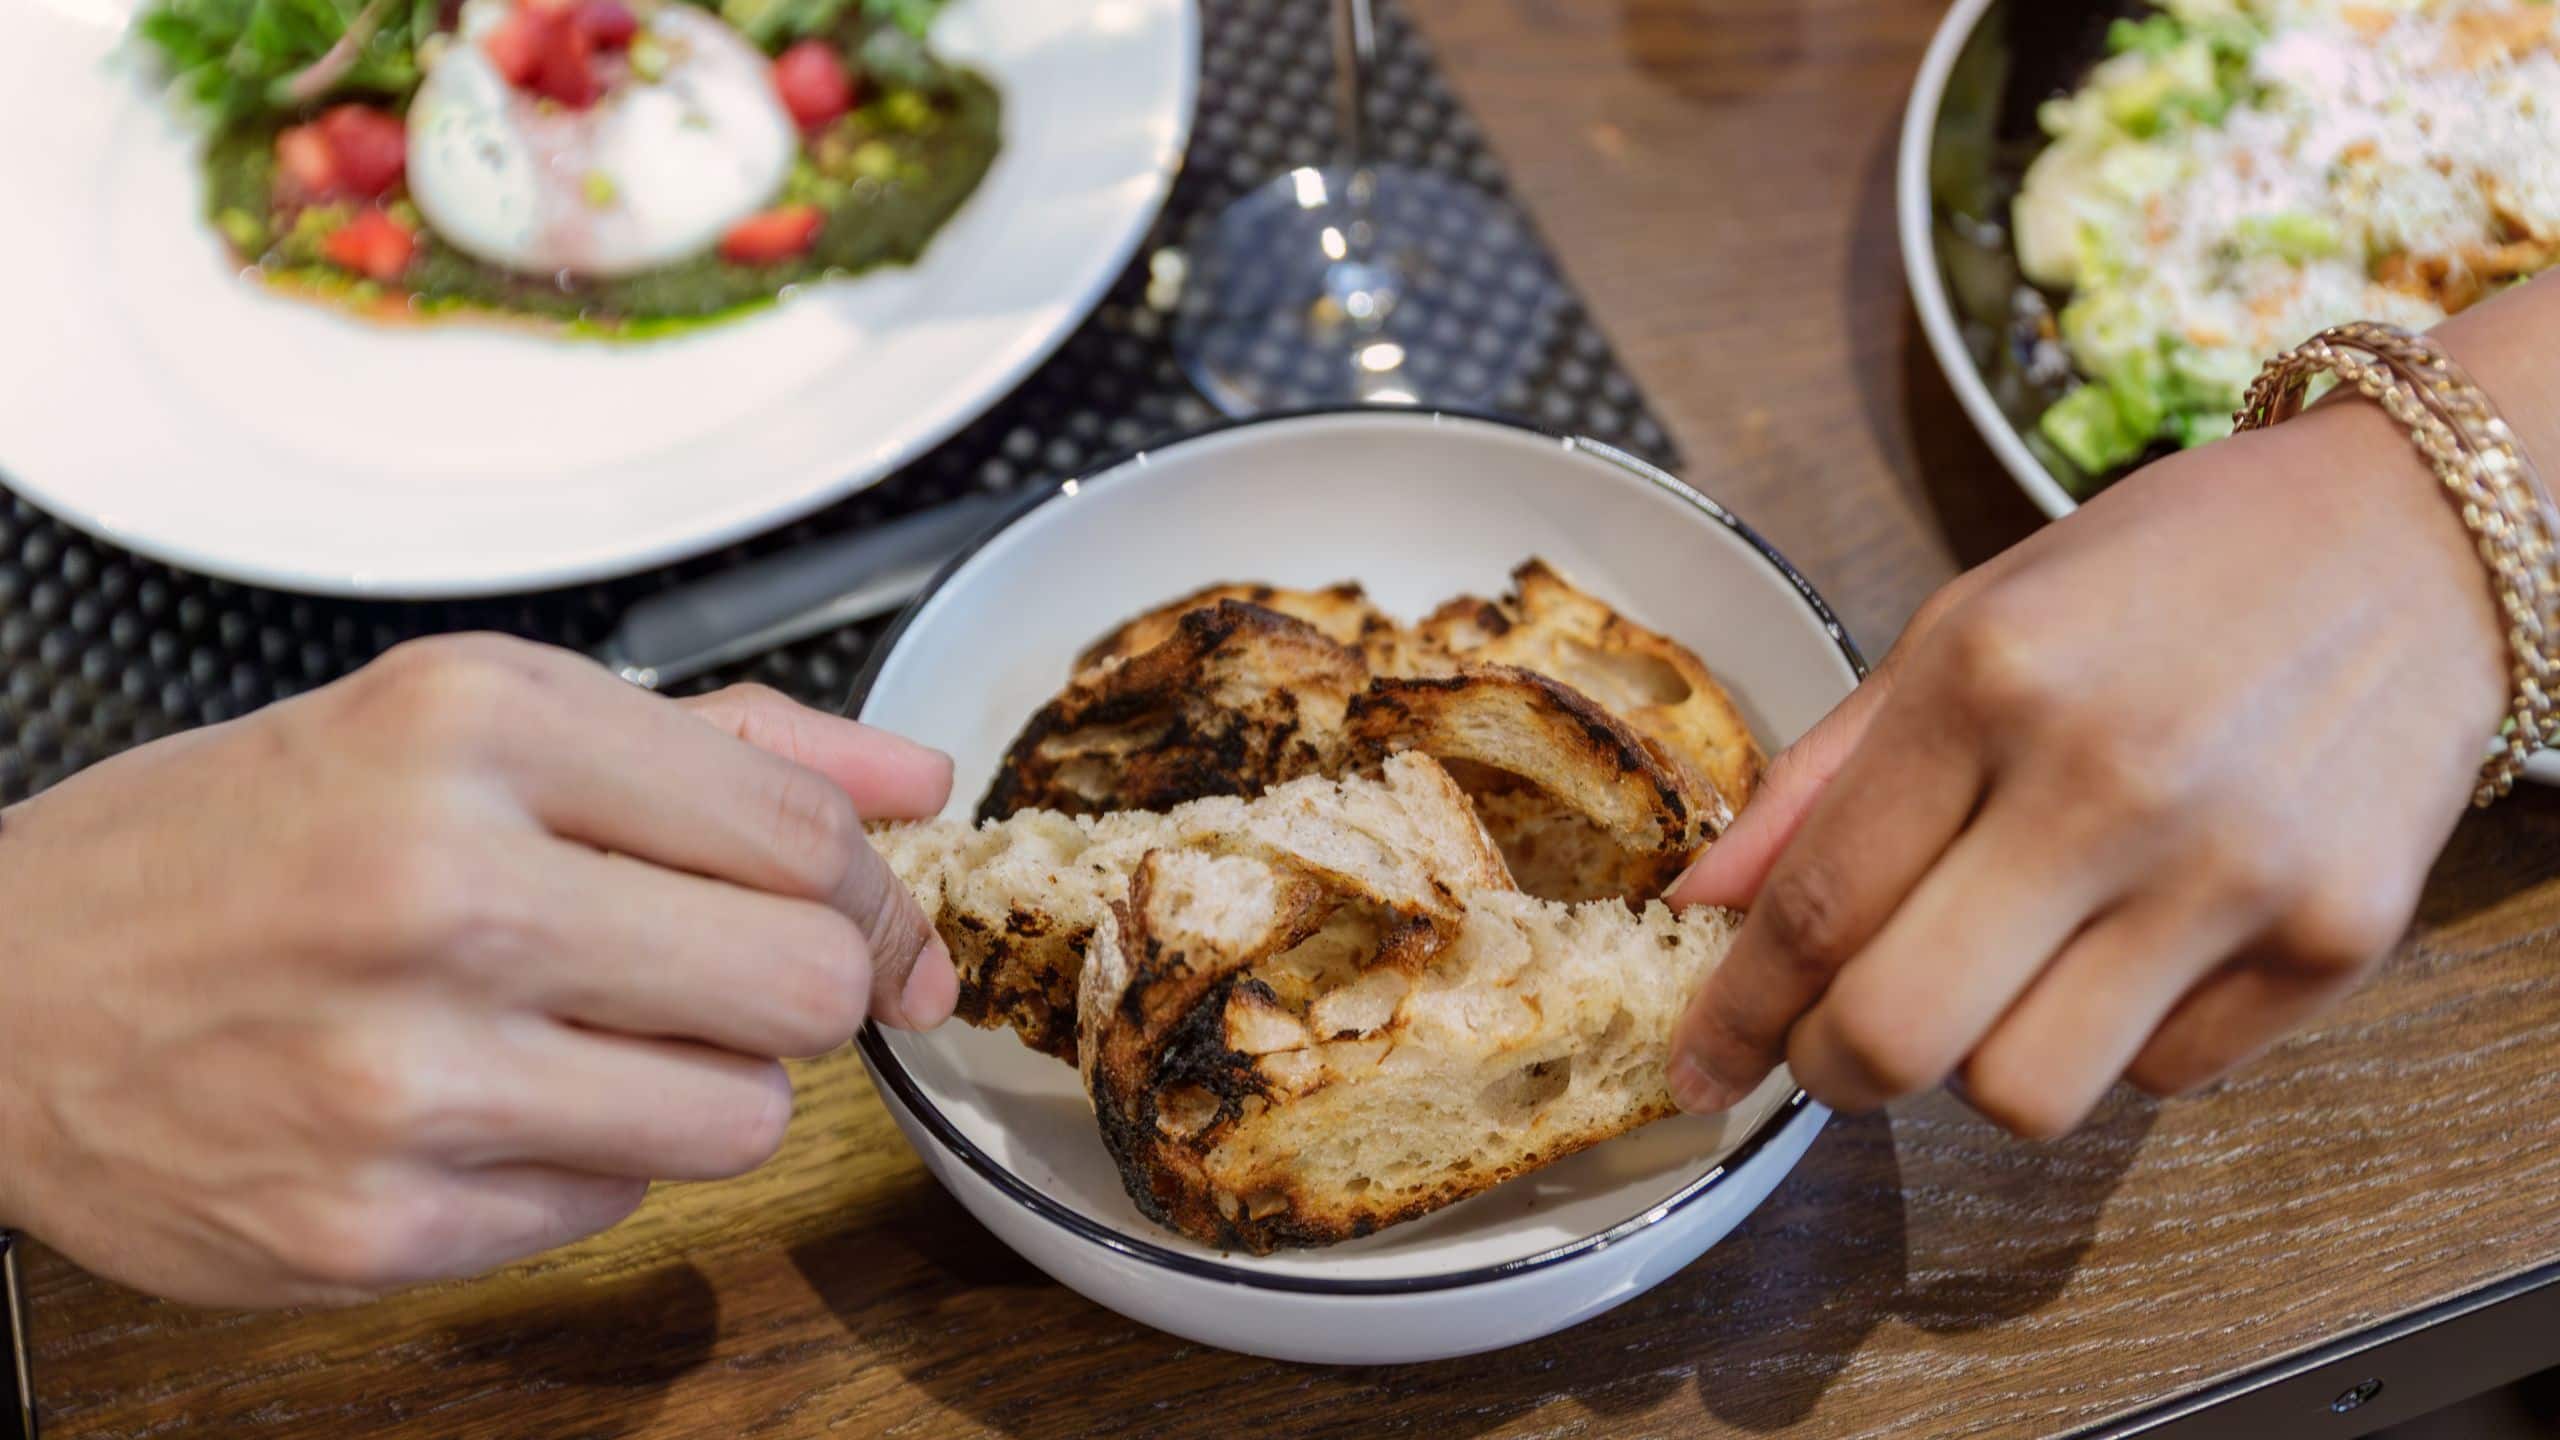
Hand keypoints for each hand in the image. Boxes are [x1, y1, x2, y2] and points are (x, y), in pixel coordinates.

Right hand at [0, 635, 953, 1305]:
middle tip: (723, 969)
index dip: (870, 891)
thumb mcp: (467, 724)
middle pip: (805, 986)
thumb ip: (724, 745)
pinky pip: (619, 1202)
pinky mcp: (378, 1225)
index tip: (866, 914)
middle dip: (801, 988)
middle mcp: (442, 888)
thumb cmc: (243, 841)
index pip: (802, 839)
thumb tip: (914, 783)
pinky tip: (491, 1099)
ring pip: (743, 1117)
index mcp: (476, 726)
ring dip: (702, 1080)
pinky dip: (590, 1155)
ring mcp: (407, 1075)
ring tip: (586, 1029)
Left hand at [1664, 397, 2508, 1136]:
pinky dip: (2116, 1041)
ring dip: (1977, 1066)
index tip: (1698, 1068)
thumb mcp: (1965, 624)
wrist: (2413, 533)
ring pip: (2025, 1095)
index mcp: (1987, 683)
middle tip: (1830, 1049)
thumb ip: (1824, 778)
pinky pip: (2162, 1078)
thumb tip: (1702, 908)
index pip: (1817, 906)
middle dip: (1832, 1071)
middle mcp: (2106, 783)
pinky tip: (2131, 944)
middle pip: (1900, 1034)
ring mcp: (2232, 870)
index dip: (1737, 1014)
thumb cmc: (2163, 572)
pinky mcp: (2338, 936)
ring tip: (2000, 976)